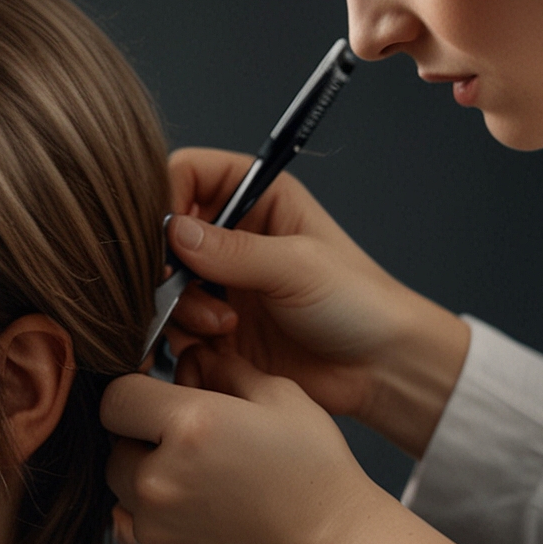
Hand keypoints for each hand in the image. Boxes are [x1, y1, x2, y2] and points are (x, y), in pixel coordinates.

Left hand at [103, 347, 465, 543]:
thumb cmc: (318, 477)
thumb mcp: (282, 399)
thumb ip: (226, 370)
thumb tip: (195, 356)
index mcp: (188, 426)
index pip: (116, 397)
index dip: (136, 395)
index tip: (157, 401)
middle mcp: (161, 478)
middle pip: (114, 446)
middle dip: (142, 440)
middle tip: (189, 445)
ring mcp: (158, 526)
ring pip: (124, 491)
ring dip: (149, 481)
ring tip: (204, 482)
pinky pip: (141, 530)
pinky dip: (162, 520)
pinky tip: (208, 515)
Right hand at [166, 148, 469, 458]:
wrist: (378, 369)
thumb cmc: (359, 303)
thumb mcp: (297, 267)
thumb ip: (233, 250)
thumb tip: (173, 232)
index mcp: (260, 198)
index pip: (190, 174)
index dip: (168, 196)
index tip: (167, 235)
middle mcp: (235, 237)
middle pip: (166, 232)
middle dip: (170, 264)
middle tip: (182, 288)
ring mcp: (222, 284)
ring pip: (164, 282)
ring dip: (182, 306)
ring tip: (223, 326)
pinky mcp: (215, 328)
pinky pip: (172, 325)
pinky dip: (182, 336)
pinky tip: (217, 346)